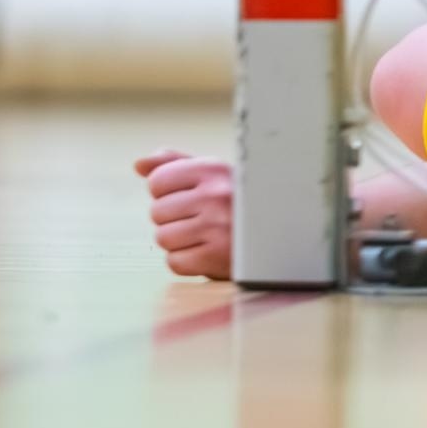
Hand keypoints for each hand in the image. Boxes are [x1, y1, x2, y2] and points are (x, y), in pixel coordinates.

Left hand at [134, 149, 233, 279]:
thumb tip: (138, 165)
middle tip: (202, 221)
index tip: (190, 198)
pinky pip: (175, 263)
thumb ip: (174, 164)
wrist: (288, 234)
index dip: (167, 193)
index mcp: (211, 169)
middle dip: (173, 219)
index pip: (157, 182)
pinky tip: (208, 254)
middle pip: (157, 212)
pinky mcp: (218, 258)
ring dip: (179, 242)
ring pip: (163, 238)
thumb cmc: (241, 202)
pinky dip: (187, 263)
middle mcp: (214, 195)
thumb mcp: (214, 174)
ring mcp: (216, 227)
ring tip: (205, 237)